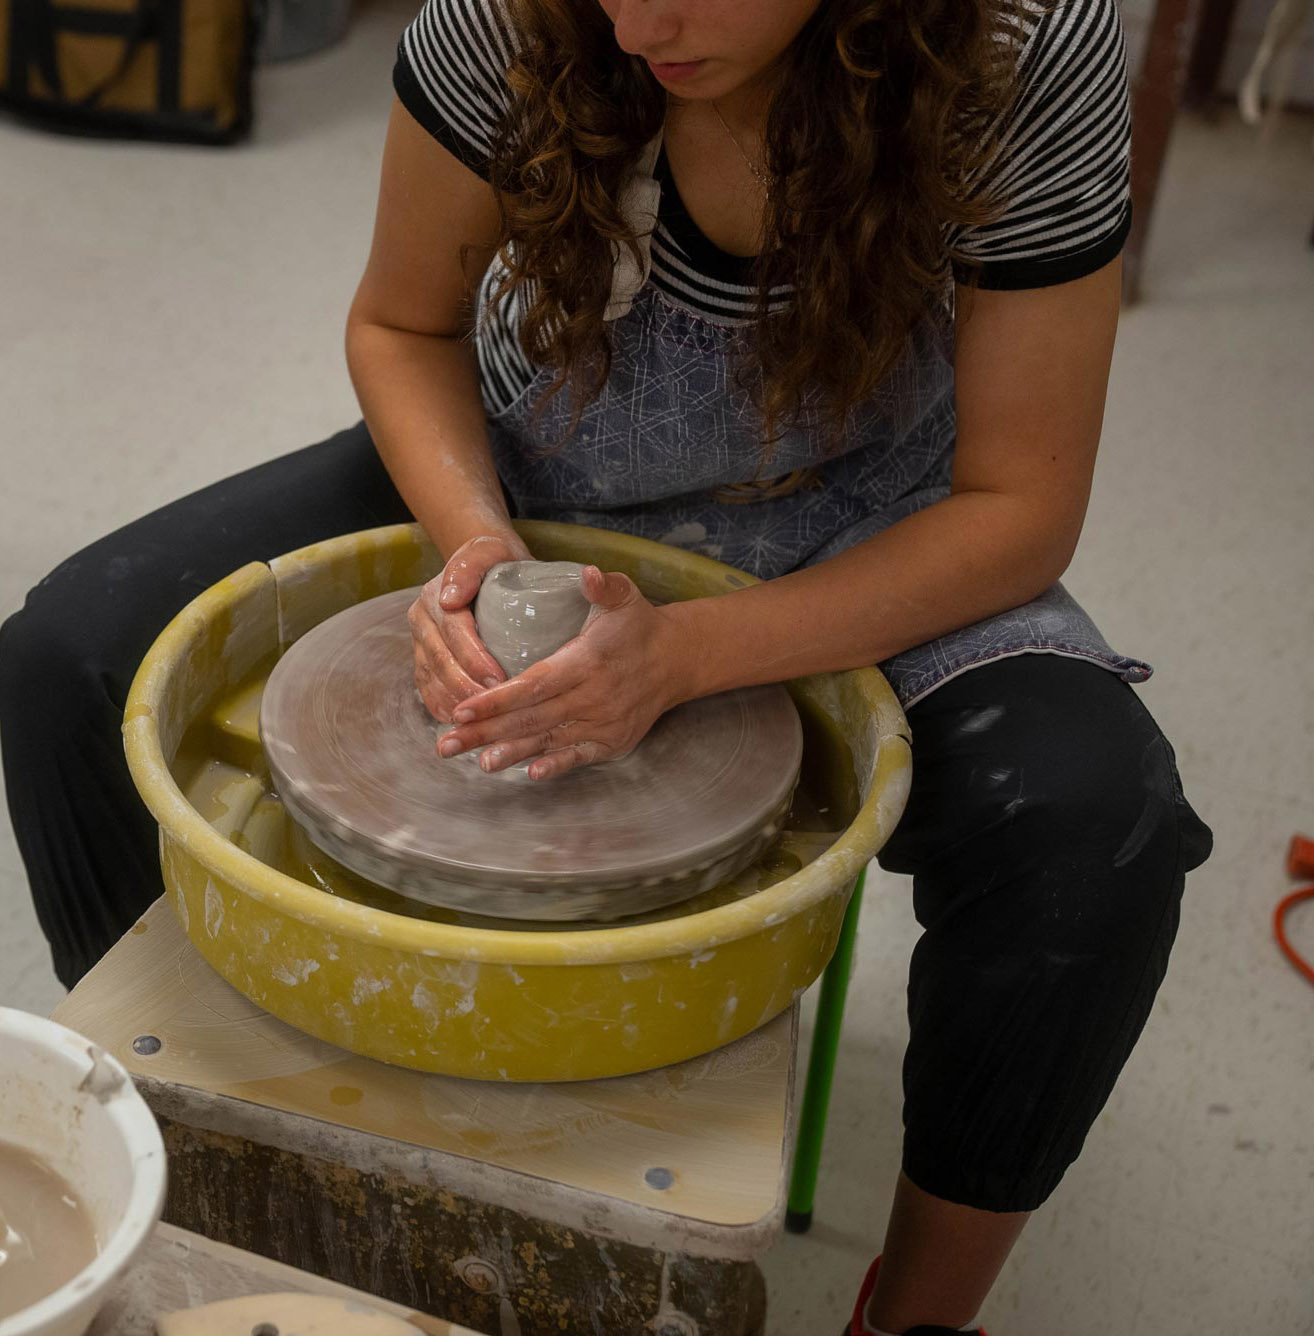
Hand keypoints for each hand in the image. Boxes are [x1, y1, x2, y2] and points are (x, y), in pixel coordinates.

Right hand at [408, 532, 530, 722]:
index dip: (475, 660)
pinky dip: (443, 709)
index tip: (499, 680)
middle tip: (496, 708)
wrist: (484, 567)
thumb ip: (470, 567)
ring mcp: (420, 644)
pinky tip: (463, 725)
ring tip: (481, 723)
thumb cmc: (493, 561)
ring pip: (432, 681)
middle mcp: (421, 622)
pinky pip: (428, 690)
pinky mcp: (425, 661)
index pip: (454, 634)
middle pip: (441, 662)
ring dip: (455, 704)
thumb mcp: (487, 551)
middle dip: (468, 688)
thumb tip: (450, 598)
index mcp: (433, 597)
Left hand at [436, 566, 690, 779]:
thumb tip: (586, 573)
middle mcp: (594, 698)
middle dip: (486, 733)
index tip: (461, 709)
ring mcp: (604, 724)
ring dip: (511, 753)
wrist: (676, 660)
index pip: (534, 685)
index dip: (496, 700)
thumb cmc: (638, 625)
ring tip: (477, 763)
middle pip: (532, 719)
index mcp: (588, 662)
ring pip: (549, 741)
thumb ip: (602, 585)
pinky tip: (530, 773)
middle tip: (447, 743)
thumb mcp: (624, 596)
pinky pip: (579, 757)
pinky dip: (556, 766)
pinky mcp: (613, 742)